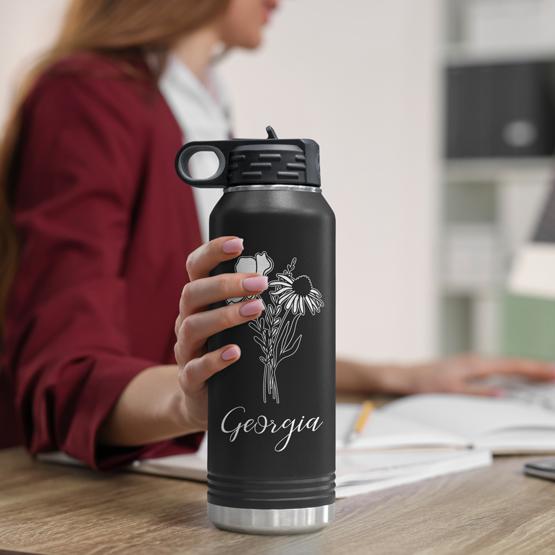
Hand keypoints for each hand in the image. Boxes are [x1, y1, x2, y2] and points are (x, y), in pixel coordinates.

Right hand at [174, 236, 267, 429]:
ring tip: (256, 310)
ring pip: (193, 325)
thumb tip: (311, 285)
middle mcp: (188, 319)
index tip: (239, 243)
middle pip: (192, 292)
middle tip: (260, 283)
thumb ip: (262, 303)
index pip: (197, 267)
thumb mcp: (243, 324)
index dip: (213, 251)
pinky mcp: (189, 380)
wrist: (206, 399)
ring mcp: (186, 350)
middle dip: (226, 284)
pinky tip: (235, 353)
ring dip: (226, 315)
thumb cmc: (234, 352)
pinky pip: (195, 368)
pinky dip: (215, 359)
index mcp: (201, 300)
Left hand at [404, 354, 554, 396]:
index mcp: (476, 364)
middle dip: (537, 368)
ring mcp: (474, 363)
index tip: (554, 372)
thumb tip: (502, 395)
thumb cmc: (426, 383)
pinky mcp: (469, 367)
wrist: (407, 376)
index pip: (513, 366)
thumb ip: (477, 393)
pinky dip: (513, 372)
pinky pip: (498, 369)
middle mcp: (477, 360)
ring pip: (507, 365)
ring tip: (547, 375)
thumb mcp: (451, 391)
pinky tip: (519, 377)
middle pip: (514, 364)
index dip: (535, 369)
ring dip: (527, 370)